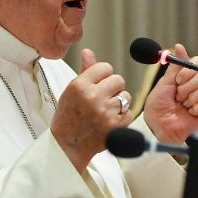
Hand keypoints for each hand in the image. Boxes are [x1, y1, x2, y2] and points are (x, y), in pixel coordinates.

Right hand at [52, 48, 134, 171]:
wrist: (68, 146)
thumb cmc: (68, 117)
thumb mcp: (71, 91)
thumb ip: (84, 71)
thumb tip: (88, 51)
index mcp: (80, 85)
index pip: (105, 67)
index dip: (104, 76)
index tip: (98, 84)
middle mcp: (93, 97)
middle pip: (118, 79)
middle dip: (113, 88)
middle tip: (102, 99)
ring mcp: (105, 112)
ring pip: (126, 96)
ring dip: (119, 102)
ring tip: (105, 111)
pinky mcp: (116, 126)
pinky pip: (129, 112)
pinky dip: (122, 117)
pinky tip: (109, 121)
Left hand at [143, 44, 197, 143]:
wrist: (157, 127)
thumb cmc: (158, 106)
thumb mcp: (165, 83)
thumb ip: (175, 66)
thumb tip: (180, 46)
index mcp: (189, 77)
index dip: (190, 70)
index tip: (178, 80)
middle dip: (188, 87)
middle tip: (178, 96)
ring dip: (193, 97)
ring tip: (184, 105)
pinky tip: (190, 113)